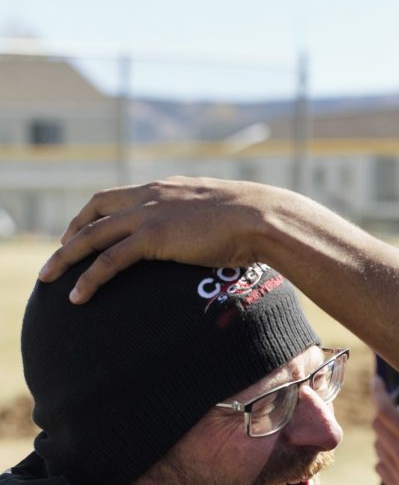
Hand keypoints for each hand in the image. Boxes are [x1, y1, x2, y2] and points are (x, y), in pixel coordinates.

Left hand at [38, 177, 314, 302]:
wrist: (263, 217)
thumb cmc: (256, 222)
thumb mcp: (226, 216)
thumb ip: (211, 222)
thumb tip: (221, 238)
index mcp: (168, 189)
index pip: (119, 196)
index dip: (96, 213)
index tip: (87, 231)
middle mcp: (152, 195)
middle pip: (95, 208)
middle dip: (72, 231)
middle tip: (60, 254)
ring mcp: (150, 214)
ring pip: (92, 234)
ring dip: (66, 256)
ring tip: (48, 278)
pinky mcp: (153, 236)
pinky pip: (110, 259)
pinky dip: (89, 276)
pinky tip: (77, 295)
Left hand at [372, 377, 398, 484]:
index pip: (386, 410)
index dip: (379, 392)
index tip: (378, 381)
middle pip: (378, 425)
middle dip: (384, 413)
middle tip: (397, 410)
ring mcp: (398, 475)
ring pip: (378, 445)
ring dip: (386, 435)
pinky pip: (380, 466)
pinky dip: (387, 456)